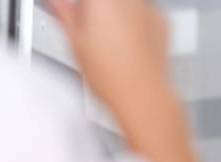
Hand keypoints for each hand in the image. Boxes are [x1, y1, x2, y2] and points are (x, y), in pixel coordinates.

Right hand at [48, 0, 168, 111]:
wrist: (142, 94)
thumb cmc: (111, 75)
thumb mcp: (75, 42)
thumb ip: (65, 14)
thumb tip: (58, 3)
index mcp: (102, 0)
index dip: (81, 5)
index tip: (77, 11)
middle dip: (97, 7)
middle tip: (90, 23)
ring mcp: (148, 8)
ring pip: (127, 2)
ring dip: (118, 11)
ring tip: (110, 37)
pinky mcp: (162, 21)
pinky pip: (144, 12)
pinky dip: (136, 21)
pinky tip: (129, 42)